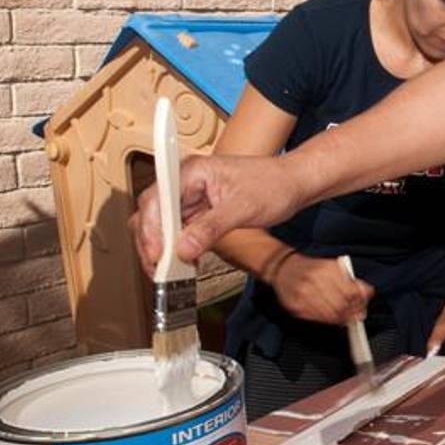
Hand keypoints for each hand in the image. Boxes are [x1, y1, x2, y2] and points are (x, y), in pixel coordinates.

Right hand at [131, 154, 302, 275]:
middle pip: (152, 215)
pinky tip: (185, 264)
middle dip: (152, 244)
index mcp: (192, 171)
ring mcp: (191, 197)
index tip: (156, 254)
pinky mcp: (199, 211)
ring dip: (163, 250)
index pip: (156, 200)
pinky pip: (178, 232)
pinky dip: (177, 249)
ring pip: (162, 226)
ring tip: (169, 273)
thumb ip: (211, 228)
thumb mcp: (243, 208)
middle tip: (159, 272)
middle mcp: (186, 182)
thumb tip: (183, 248)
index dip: (151, 229)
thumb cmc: (274, 184)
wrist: (294, 184)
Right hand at [270, 253, 373, 325]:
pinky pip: (316, 318)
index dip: (360, 303)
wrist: (284, 267)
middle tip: (355, 317)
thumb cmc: (313, 268)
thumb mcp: (334, 268)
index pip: (351, 292)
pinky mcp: (295, 305)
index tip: (363, 307)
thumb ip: (352, 281)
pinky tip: (330, 317)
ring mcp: (303, 294)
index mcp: (327, 269)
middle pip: (341, 305)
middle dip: (351, 314)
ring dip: (340, 319)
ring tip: (344, 318)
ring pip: (329, 315)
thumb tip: (368, 294)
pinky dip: (327, 320)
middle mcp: (314, 280)